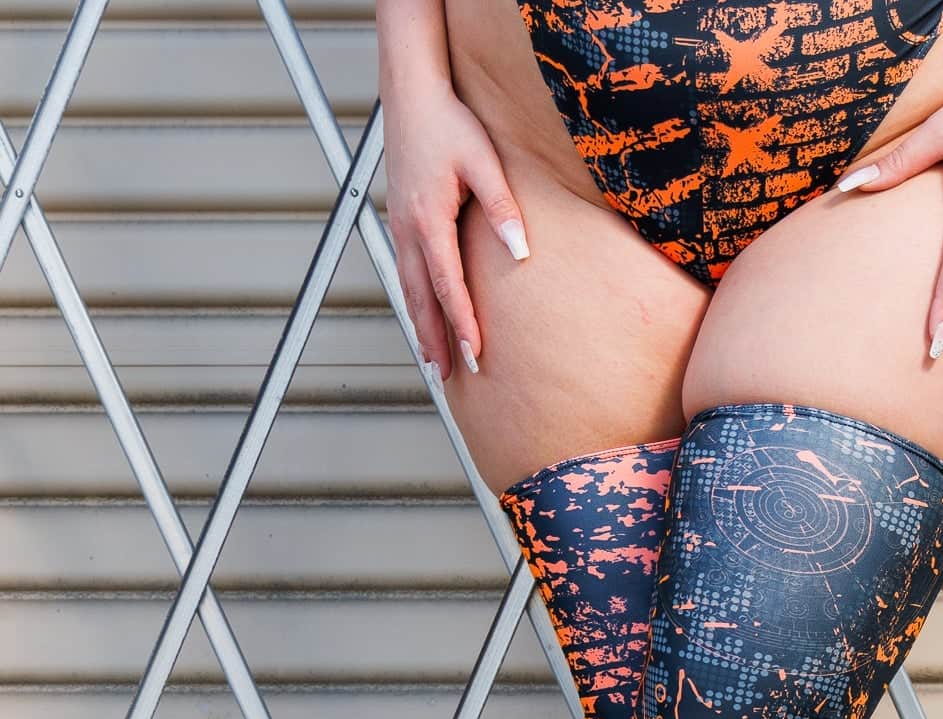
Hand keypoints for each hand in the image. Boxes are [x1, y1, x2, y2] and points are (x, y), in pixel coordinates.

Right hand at [382, 81, 529, 378]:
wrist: (410, 95)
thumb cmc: (448, 123)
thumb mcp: (483, 160)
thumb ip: (502, 207)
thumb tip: (520, 250)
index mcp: (429, 219)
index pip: (448, 285)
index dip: (462, 323)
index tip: (476, 354)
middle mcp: (408, 230)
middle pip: (422, 299)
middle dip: (437, 340)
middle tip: (451, 376)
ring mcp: (399, 228)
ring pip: (408, 290)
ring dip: (421, 328)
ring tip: (434, 363)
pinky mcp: (400, 223)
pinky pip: (406, 274)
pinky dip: (414, 303)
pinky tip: (424, 320)